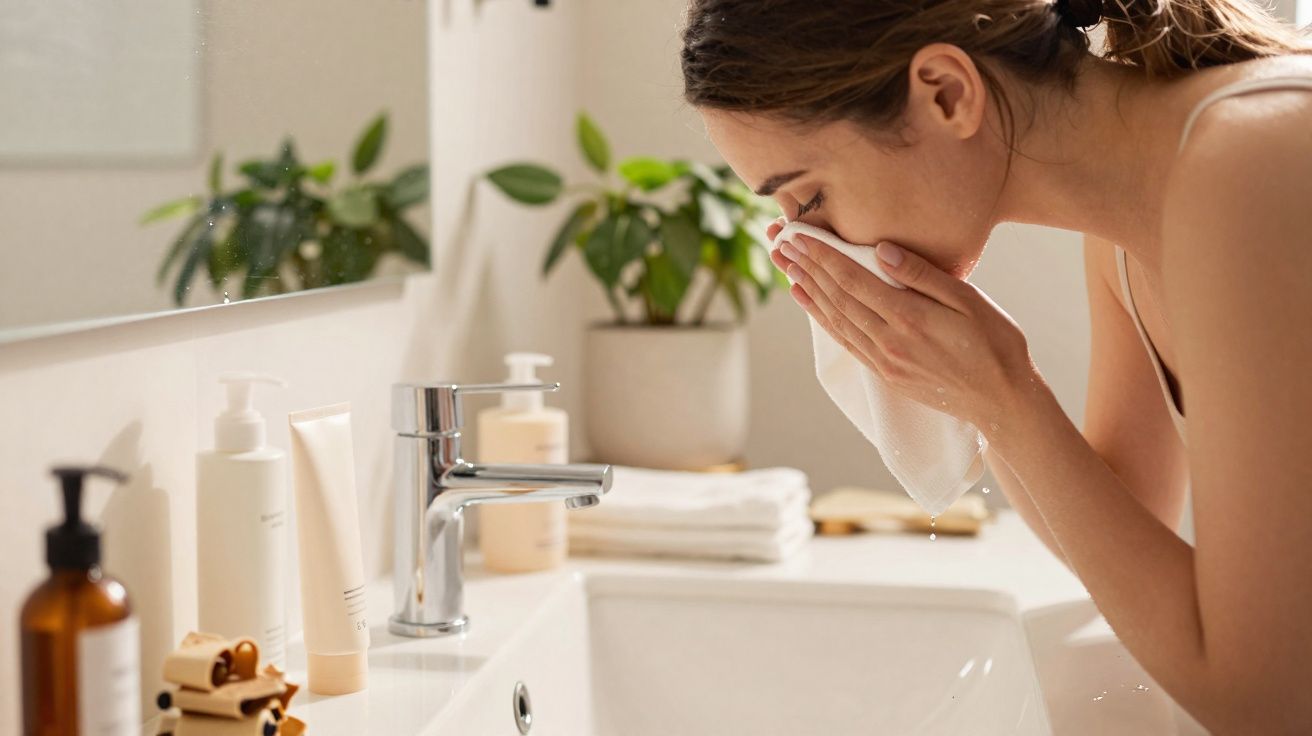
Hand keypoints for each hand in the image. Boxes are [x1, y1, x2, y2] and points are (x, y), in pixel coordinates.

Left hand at [767, 221, 1040, 430]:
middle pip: (837, 297)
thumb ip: (923, 275)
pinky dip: (822, 318)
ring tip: (786, 267)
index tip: (799, 236)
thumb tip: (881, 251)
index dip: (822, 256)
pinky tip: (808, 301)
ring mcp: (884, 360)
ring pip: (836, 319)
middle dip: (807, 268)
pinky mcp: (885, 372)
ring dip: (808, 290)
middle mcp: (889, 341)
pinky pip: (845, 340)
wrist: (1002, 400)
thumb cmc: (995, 343)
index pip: (853, 280)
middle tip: (781, 243)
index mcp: (909, 318)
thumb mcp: (969, 301)